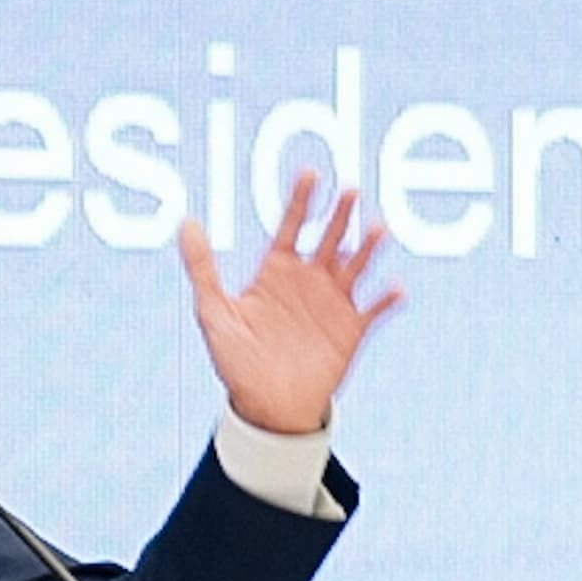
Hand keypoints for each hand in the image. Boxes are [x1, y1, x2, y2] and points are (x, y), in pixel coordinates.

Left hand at [182, 170, 401, 434]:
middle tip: (350, 190)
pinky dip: (386, 300)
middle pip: (327, 238)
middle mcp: (308, 281)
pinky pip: (373, 310)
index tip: (310, 173)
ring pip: (355, 266)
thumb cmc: (237, 361)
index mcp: (276, 272)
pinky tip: (396, 289)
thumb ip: (202, 268)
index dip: (300, 200)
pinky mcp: (351, 331)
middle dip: (338, 215)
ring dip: (367, 248)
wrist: (266, 407)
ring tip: (378, 229)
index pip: (290, 226)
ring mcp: (332, 304)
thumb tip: (185, 223)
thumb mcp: (213, 312)